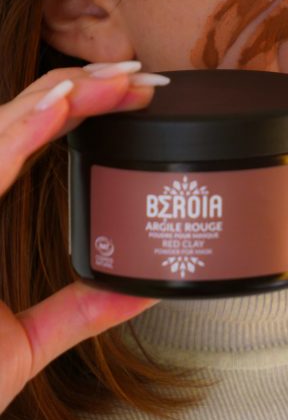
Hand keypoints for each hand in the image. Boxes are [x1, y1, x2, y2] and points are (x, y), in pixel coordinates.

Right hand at [0, 62, 168, 412]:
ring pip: (0, 128)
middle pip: (17, 121)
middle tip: (141, 75)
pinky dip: (21, 132)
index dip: (77, 108)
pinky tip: (61, 108)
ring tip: (117, 80)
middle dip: (81, 89)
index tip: (133, 94)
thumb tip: (137, 293)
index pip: (27, 141)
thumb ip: (78, 313)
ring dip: (62, 97)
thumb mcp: (23, 344)